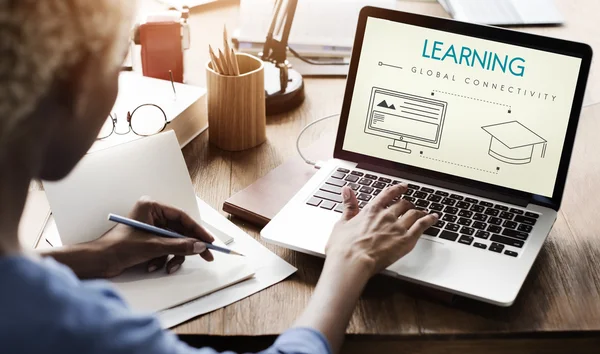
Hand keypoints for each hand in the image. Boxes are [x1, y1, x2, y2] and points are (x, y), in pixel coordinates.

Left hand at [93, 197, 214, 277]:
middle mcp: (152, 215)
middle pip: (180, 231)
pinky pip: (165, 249)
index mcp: (152, 207)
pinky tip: (153, 266)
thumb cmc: (118, 247)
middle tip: (206, 256)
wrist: (98, 262)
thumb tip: (200, 246)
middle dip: (188, 247)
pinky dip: (162, 259)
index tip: (209, 241)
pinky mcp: (148, 241)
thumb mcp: (153, 247)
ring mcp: (150, 228)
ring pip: (174, 242)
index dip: (197, 230)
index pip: (182, 217)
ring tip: (167, 267)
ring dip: (172, 256)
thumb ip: (179, 245)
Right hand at [325, 184, 437, 276]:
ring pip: (414, 213)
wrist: (352, 261)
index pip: (388, 194)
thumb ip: (348, 205)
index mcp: (371, 210)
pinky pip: (422, 226)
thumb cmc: (344, 247)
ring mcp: (397, 227)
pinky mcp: (406, 240)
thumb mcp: (342, 222)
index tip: (403, 187)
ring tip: (424, 212)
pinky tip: (434, 218)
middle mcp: (386, 215)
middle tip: (410, 205)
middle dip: (408, 204)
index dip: (397, 189)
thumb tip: (347, 191)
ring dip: (420, 211)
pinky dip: (430, 220)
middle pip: (403, 204)